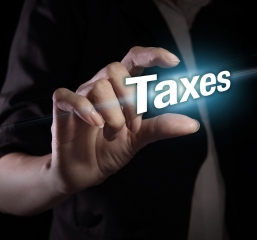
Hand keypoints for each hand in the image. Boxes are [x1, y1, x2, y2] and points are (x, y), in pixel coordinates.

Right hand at [51, 47, 199, 193]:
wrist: (84, 173)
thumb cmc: (110, 150)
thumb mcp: (139, 139)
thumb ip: (161, 127)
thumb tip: (193, 124)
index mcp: (120, 89)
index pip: (134, 58)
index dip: (152, 54)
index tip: (174, 61)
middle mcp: (100, 87)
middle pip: (115, 69)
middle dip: (131, 99)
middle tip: (134, 126)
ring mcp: (80, 97)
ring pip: (98, 86)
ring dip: (113, 114)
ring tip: (114, 133)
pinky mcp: (62, 112)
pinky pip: (67, 96)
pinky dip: (84, 108)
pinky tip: (96, 124)